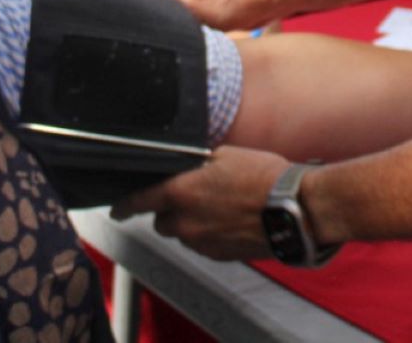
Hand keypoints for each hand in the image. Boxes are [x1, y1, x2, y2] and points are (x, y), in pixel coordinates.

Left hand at [112, 146, 289, 261]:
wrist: (293, 210)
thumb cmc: (263, 177)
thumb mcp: (225, 155)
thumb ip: (197, 164)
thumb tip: (186, 168)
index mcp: (180, 193)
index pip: (139, 201)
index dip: (125, 204)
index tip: (118, 208)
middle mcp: (185, 223)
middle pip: (162, 221)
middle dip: (171, 211)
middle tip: (193, 197)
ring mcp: (202, 243)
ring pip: (184, 234)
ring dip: (191, 223)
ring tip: (219, 207)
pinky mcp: (219, 256)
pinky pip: (203, 245)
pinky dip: (209, 235)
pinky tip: (230, 221)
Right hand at [127, 0, 269, 30]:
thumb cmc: (232, 2)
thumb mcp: (189, 14)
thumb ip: (157, 16)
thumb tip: (134, 26)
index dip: (129, 16)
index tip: (132, 36)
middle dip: (145, 16)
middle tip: (149, 37)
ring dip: (160, 16)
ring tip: (166, 32)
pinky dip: (171, 13)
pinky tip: (177, 26)